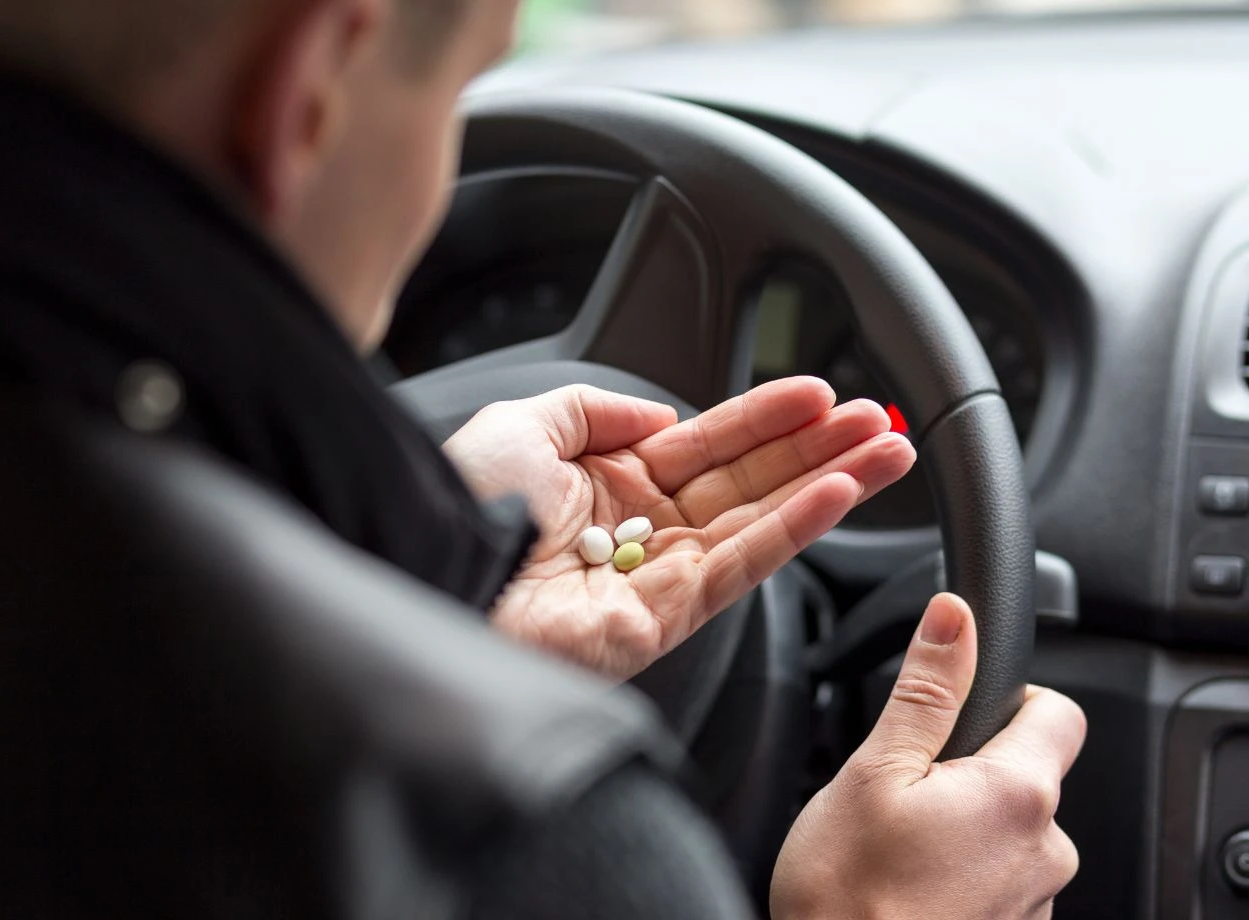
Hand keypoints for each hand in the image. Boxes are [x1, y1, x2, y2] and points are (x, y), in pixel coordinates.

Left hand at [442, 378, 914, 677]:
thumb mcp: (525, 423)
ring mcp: (659, 575)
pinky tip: (837, 494)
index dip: (766, 417)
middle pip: (751, 481)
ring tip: (888, 453)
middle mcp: (643, 530)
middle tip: (881, 424)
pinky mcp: (665, 618)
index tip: (819, 394)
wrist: (431, 571)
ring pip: (761, 522)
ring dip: (829, 486)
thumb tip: (663, 410)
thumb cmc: (460, 506)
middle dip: (820, 451)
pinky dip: (793, 529)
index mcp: (612, 485)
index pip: (710, 445)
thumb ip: (598, 407)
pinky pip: (740, 566)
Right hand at [770, 594, 1086, 919]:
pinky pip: (998, 879)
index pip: (1059, 712)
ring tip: (899, 844)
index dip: (1011, 697)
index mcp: (1016, 795)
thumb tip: (954, 619)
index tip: (960, 714)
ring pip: (1008, 829)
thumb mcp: (873, 770)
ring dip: (964, 824)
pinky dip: (961, 871)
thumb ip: (925, 690)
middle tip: (903, 788)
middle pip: (1028, 774)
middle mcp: (1044, 850)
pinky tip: (909, 883)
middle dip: (971, 768)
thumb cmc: (847, 893)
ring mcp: (1033, 902)